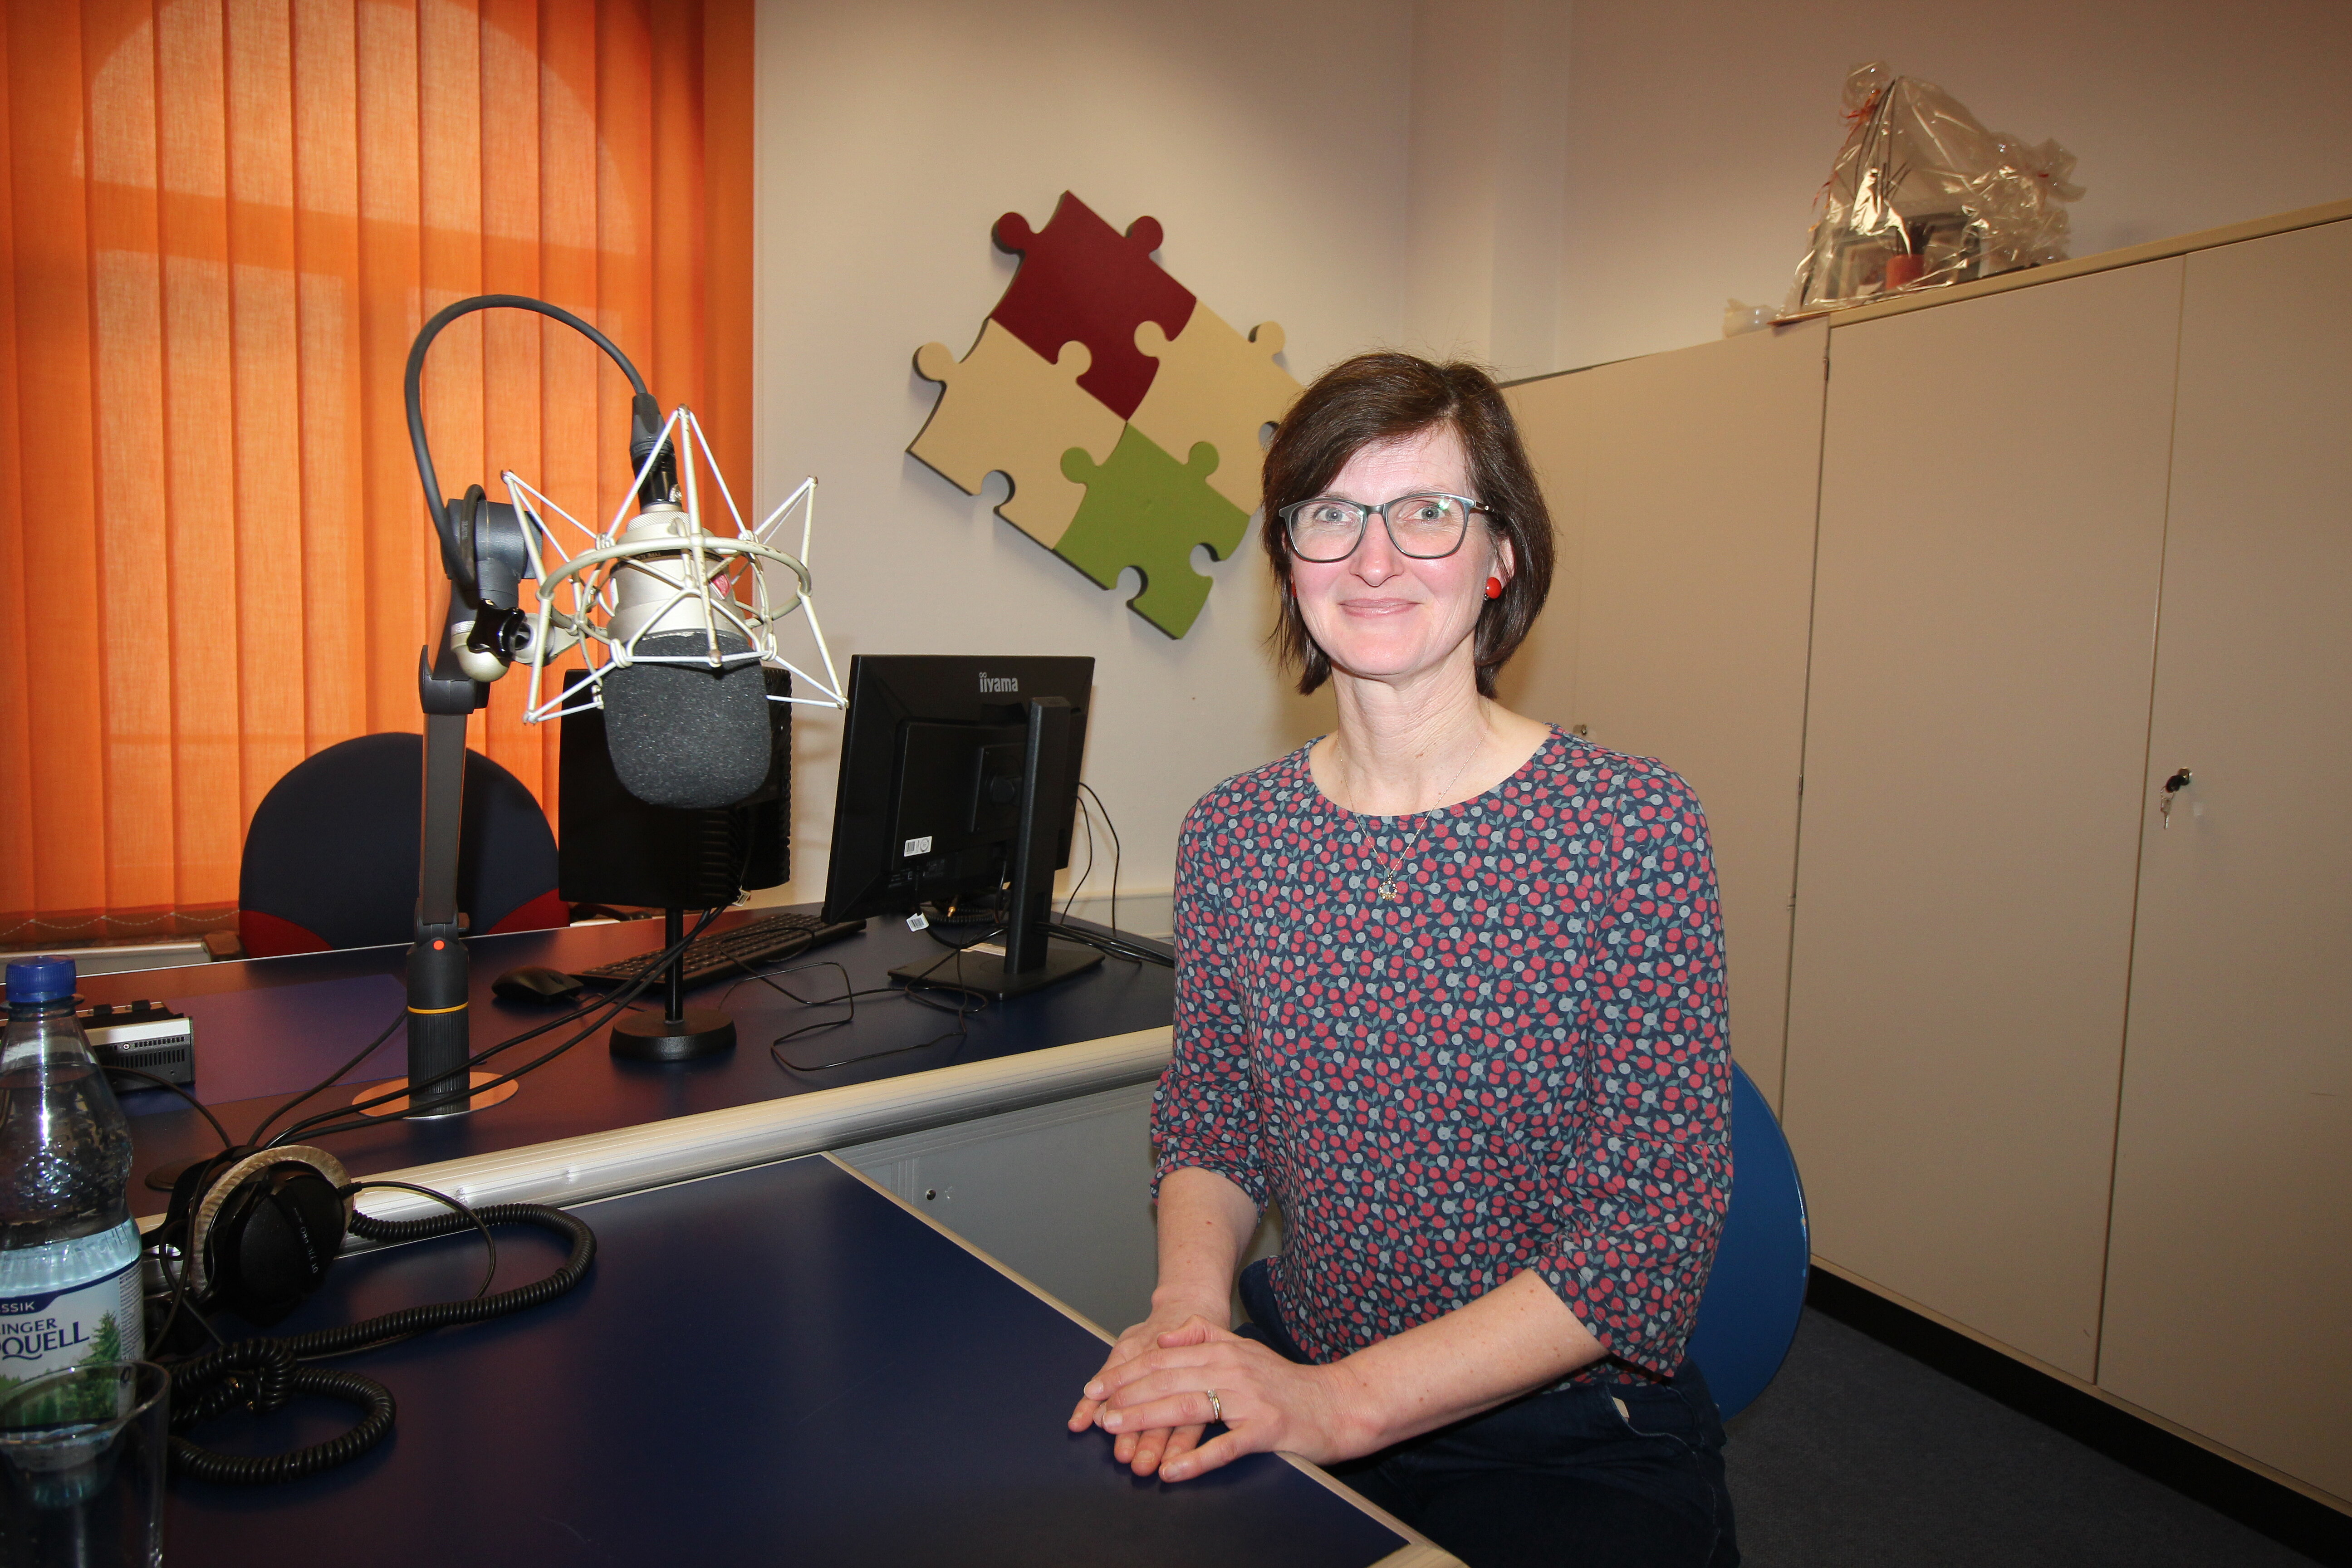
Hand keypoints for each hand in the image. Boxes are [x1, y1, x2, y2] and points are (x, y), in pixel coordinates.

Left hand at [1084, 1318, 1368, 1481]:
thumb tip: (1168, 1334)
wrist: (1339, 1403)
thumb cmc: (1287, 1383)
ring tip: (1119, 1430)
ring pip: (1189, 1408)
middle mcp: (1233, 1370)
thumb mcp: (1245, 1349)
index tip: (1096, 1387)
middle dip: (1128, 1396)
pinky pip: (1225, 1446)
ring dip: (1149, 1420)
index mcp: (1224, 1350)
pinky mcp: (1266, 1430)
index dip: (1126, 1372)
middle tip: (1097, 1413)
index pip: (1163, 1358)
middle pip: (1169, 1380)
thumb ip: (1206, 1337)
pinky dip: (1197, 1459)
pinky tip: (1173, 1470)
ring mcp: (1250, 1400)